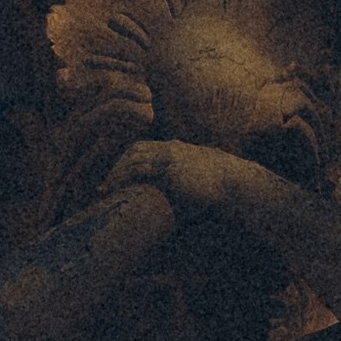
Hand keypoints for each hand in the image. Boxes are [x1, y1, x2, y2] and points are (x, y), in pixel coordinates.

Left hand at [113, 139, 283, 227]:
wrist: (238, 184)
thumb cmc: (225, 186)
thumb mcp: (205, 177)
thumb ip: (190, 179)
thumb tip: (185, 193)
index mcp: (179, 148)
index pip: (145, 147)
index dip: (129, 159)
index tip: (117, 173)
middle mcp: (172, 149)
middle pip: (134, 150)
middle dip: (117, 165)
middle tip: (105, 182)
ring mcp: (170, 157)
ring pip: (132, 159)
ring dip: (115, 173)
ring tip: (103, 190)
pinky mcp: (169, 169)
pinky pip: (137, 170)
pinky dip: (121, 178)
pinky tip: (111, 189)